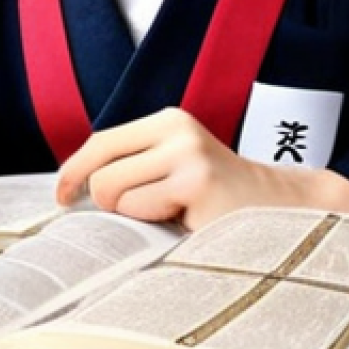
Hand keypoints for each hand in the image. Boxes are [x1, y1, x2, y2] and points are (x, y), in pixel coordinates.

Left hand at [55, 107, 348, 229]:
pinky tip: (191, 223)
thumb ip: (134, 169)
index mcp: (168, 121)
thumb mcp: (175, 171)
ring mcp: (188, 153)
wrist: (287, 213)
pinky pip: (143, 211)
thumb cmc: (219, 202)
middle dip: (110, 203)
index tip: (61, 197)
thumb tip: (72, 190)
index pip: (100, 142)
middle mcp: (177, 129)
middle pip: (101, 173)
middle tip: (149, 215)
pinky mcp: (198, 182)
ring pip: (115, 194)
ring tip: (176, 216)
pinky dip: (158, 227)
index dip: (74, 171)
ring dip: (138, 217)